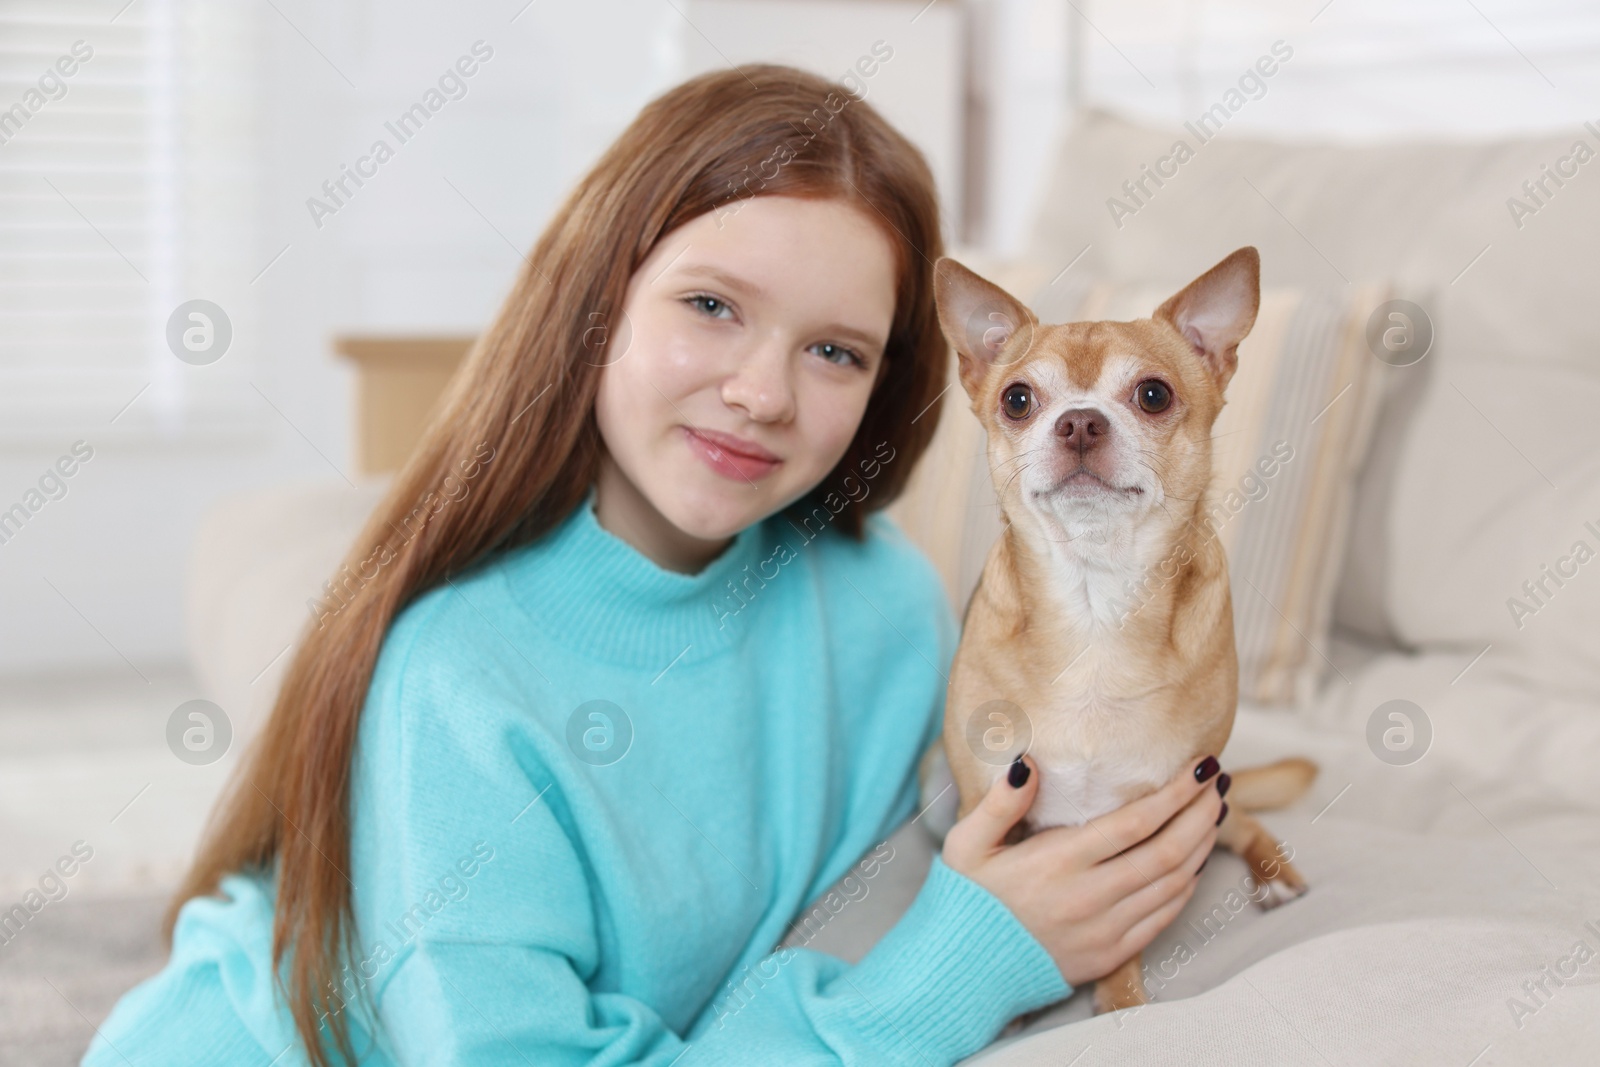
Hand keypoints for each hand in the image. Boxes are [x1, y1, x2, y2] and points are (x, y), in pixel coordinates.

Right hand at [941, 753, 1222, 986]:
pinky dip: (1188, 886)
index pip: (1136, 822)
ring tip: (1211, 815)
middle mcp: (1090, 896)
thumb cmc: (968, 898)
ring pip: (1175, 884)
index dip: (1176, 793)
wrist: (965, 969)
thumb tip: (1026, 762)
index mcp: (1058, 862)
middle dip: (1200, 813)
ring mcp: (1105, 929)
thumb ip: (1000, 802)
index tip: (1199, 767)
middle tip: (1216, 784)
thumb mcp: (967, 843)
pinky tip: (1193, 862)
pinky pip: (1165, 917)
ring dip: (1201, 846)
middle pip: (1168, 851)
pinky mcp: (1112, 954)